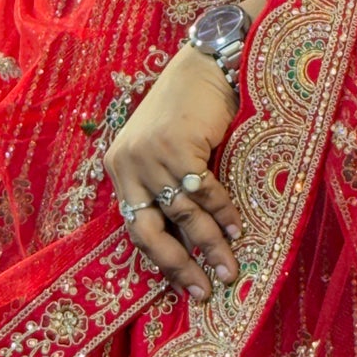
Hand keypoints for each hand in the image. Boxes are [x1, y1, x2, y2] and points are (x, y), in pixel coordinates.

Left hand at [104, 45, 243, 302]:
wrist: (204, 66)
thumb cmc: (188, 112)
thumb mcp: (166, 153)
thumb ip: (167, 189)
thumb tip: (189, 244)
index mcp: (119, 169)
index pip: (135, 228)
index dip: (162, 261)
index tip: (186, 286)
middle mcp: (127, 165)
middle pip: (150, 231)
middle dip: (178, 266)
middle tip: (205, 291)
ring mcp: (149, 156)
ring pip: (182, 215)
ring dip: (210, 245)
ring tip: (230, 268)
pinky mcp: (175, 147)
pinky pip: (202, 192)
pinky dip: (223, 213)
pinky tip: (237, 229)